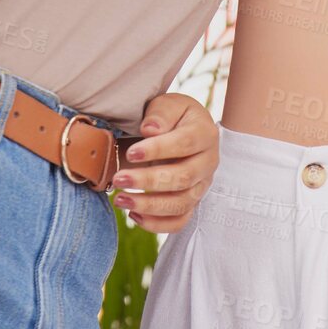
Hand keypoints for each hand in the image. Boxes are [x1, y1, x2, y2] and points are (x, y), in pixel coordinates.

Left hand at [110, 93, 218, 234]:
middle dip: (148, 181)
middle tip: (119, 179)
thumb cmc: (173, 116)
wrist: (183, 129)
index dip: (158, 150)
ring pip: (181, 204)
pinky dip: (156, 224)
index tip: (131, 152)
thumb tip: (150, 130)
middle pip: (183, 178)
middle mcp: (208, 162)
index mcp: (205, 134)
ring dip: (149, 206)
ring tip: (120, 199)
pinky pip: (179, 222)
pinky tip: (133, 214)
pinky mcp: (192, 202)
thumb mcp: (168, 104)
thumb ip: (160, 114)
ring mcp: (201, 185)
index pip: (185, 144)